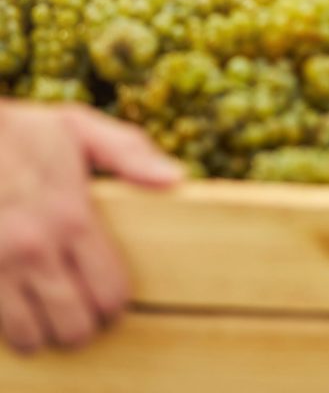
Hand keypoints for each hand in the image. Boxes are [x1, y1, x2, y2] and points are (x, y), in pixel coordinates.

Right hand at [0, 100, 182, 353]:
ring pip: (31, 337)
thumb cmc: (20, 132)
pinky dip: (9, 327)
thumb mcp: (79, 127)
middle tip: (83, 310)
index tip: (112, 297)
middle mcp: (35, 250)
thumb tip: (175, 178)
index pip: (109, 292)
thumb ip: (129, 152)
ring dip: (44, 331)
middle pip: (74, 327)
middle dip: (84, 324)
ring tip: (49, 312)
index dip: (115, 302)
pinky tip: (16, 307)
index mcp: (72, 218)